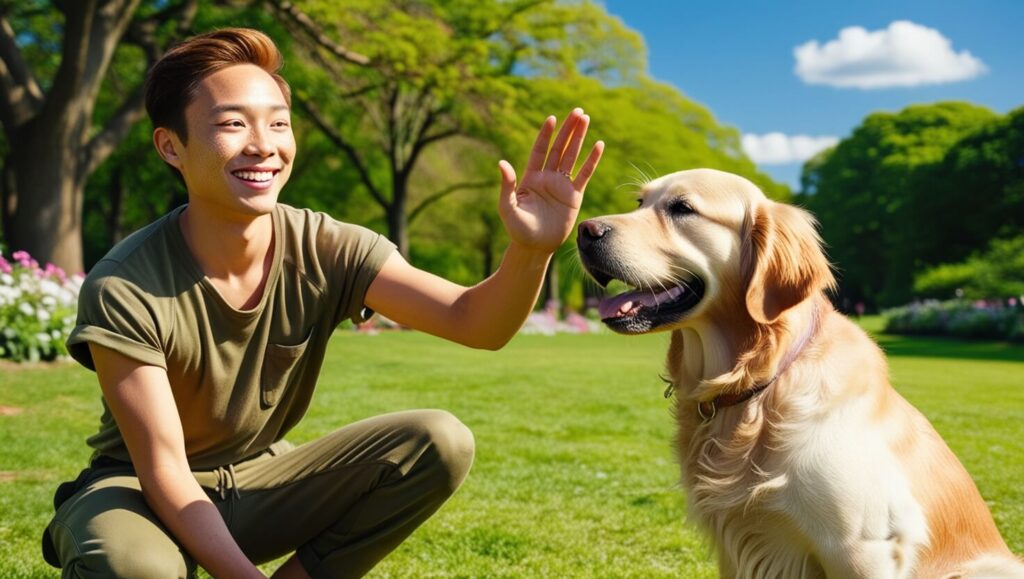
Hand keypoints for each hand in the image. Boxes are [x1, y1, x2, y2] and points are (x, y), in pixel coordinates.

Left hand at [497, 108, 603, 254]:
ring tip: (586, 119)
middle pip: (559, 148)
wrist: (535, 247)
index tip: (552, 118)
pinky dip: (591, 160)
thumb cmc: (518, 229)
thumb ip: (507, 185)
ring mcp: (561, 186)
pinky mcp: (574, 196)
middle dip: (567, 130)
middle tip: (577, 111)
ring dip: (579, 138)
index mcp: (530, 178)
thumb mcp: (507, 207)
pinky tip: (599, 145)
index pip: (540, 150)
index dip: (546, 135)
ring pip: (572, 156)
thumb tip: (502, 162)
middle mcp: (547, 178)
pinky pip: (584, 175)